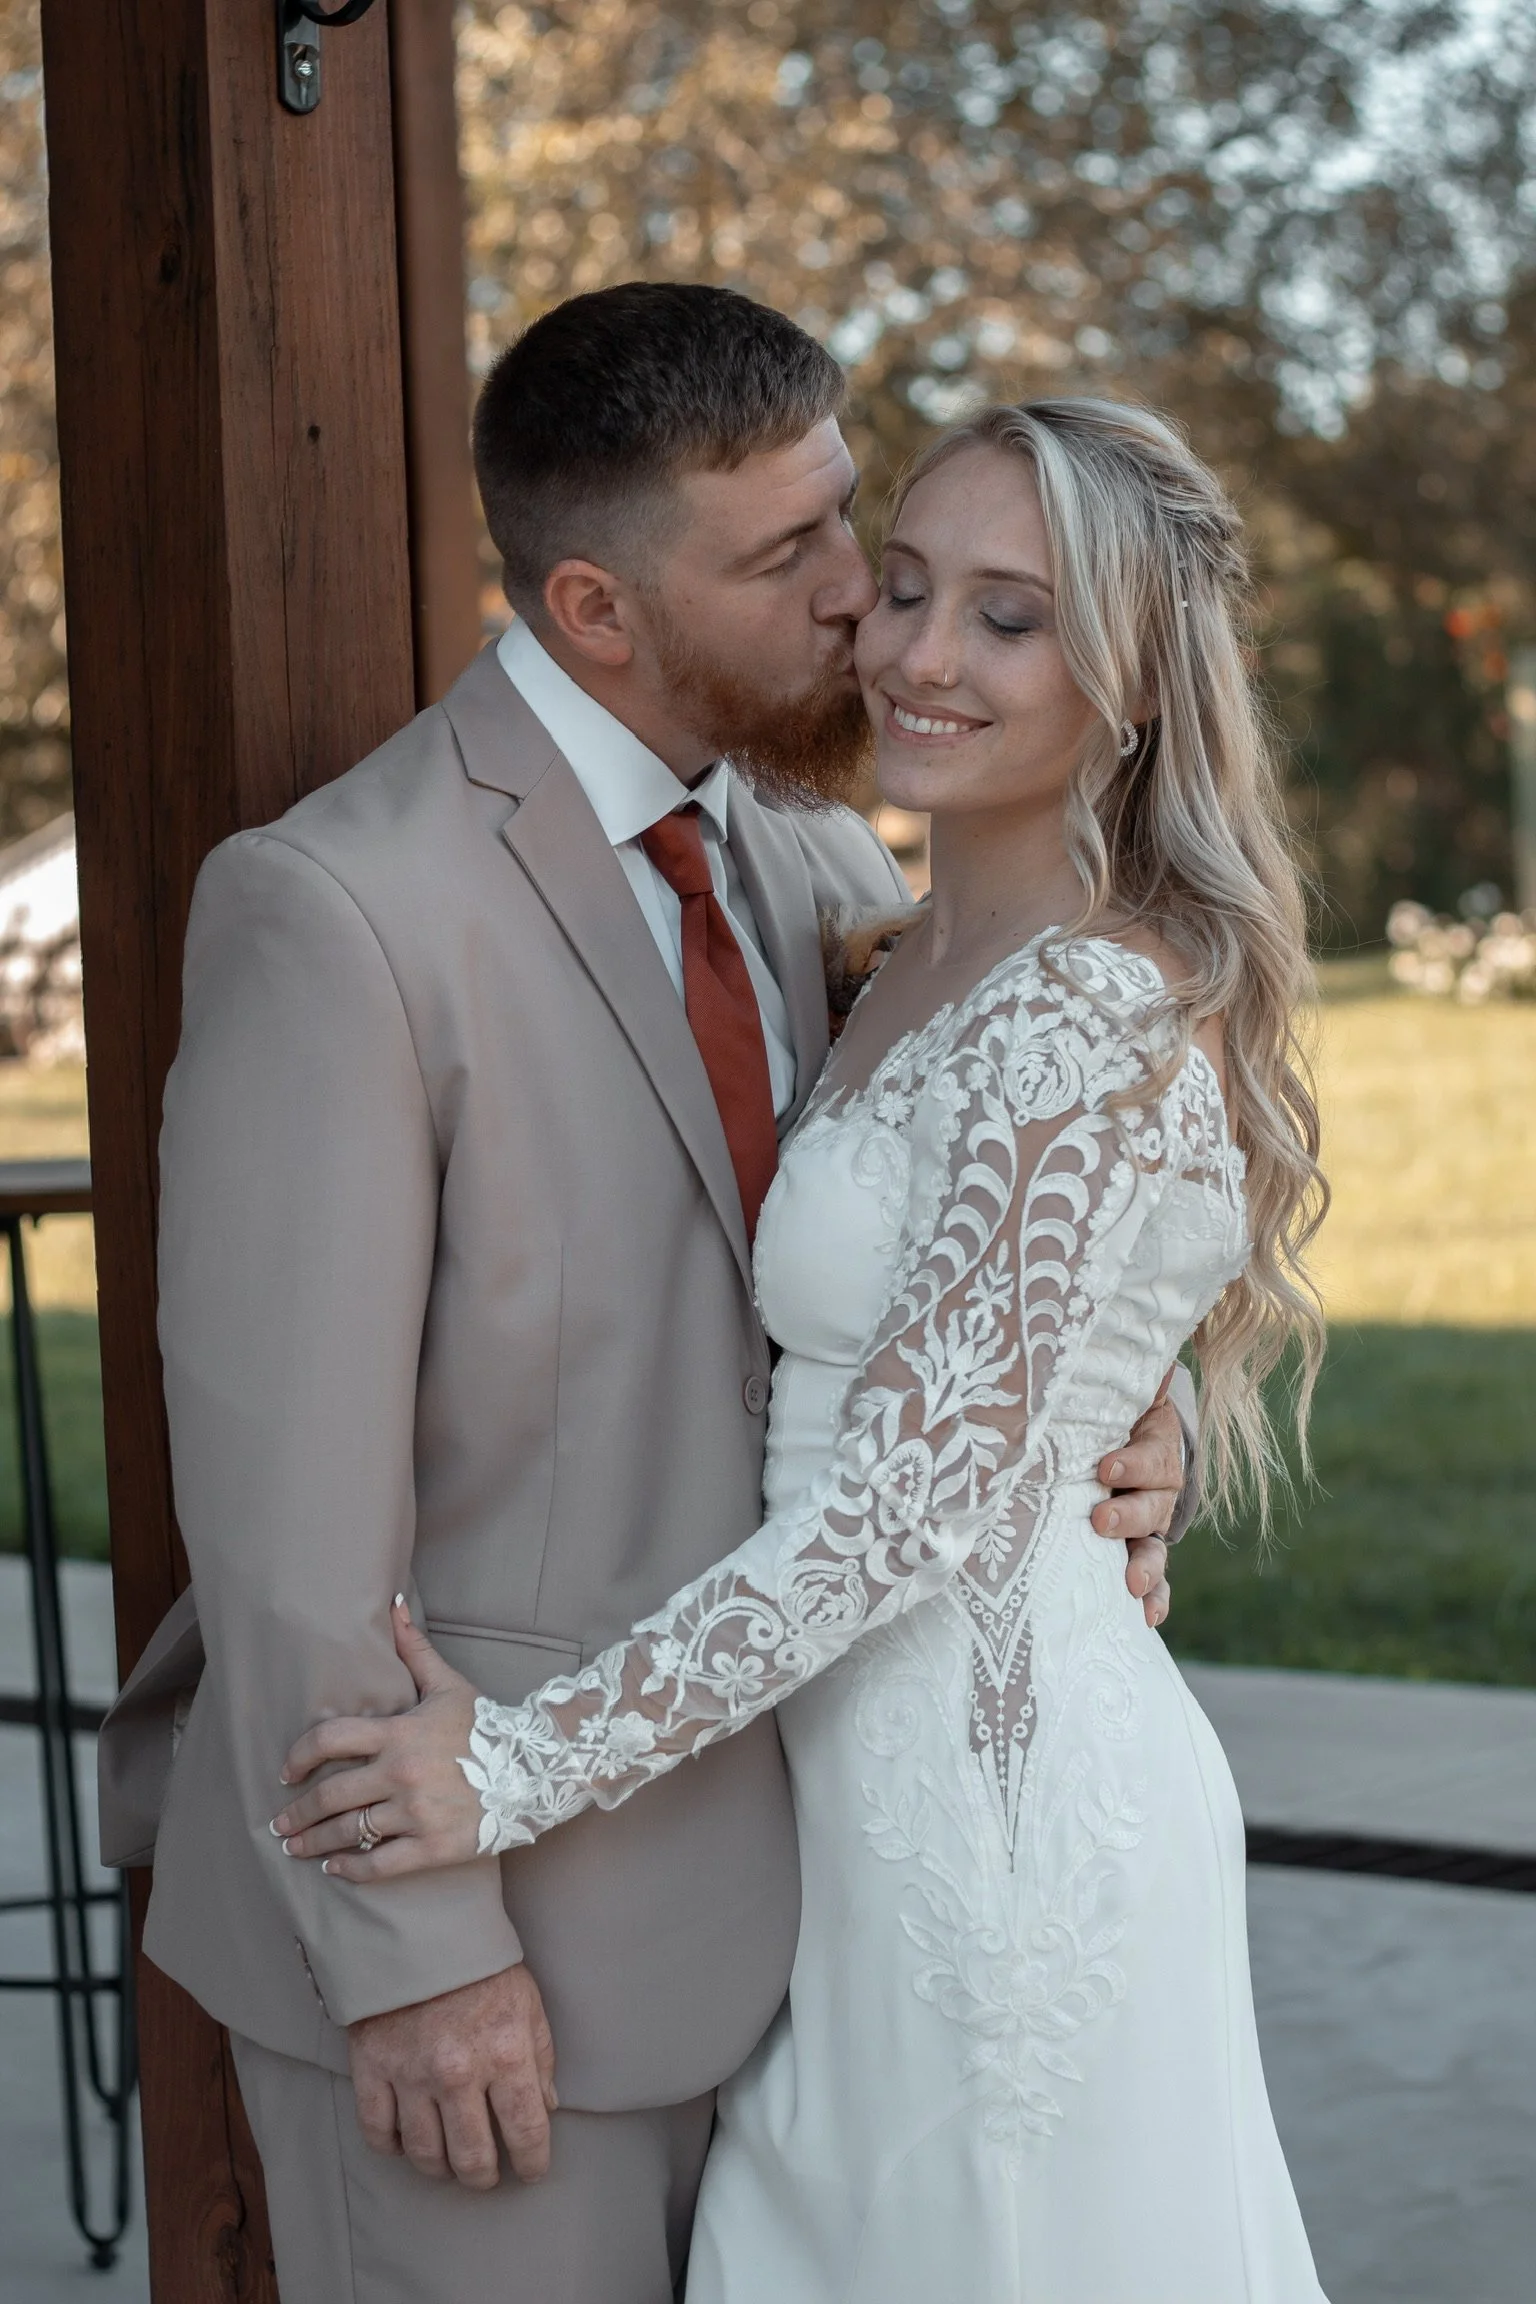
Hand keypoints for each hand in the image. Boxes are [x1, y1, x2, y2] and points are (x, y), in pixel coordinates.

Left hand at [271, 1601, 485, 1879]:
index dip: (299, 1756)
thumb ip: (414, 1649)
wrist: (536, 1769)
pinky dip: (351, 1870)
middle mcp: (401, 1773)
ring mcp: (416, 1812)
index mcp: (399, 1733)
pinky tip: (336, 1869)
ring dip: (315, 1844)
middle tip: (280, 1825)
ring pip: (349, 1833)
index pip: (330, 1739)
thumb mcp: (448, 1685)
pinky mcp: (433, 1846)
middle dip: (298, 1813)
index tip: (286, 1772)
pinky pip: (379, 1864)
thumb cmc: (488, 1726)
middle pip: (330, 1795)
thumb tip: (392, 1604)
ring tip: (296, 1849)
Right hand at [349, 1963, 556, 2187]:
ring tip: (450, 2162)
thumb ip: (540, 2058)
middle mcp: (458, 2072)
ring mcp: (411, 2074)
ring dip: (442, 2168)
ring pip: (426, 2154)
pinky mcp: (372, 2069)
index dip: (533, 2161)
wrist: (418, 1928)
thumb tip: (547, 2108)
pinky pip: (378, 2133)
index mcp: (505, 2053)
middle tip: (487, 2174)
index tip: (533, 2169)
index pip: (526, 2130)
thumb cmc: (480, 1966)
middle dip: (485, 2176)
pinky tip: (408, 2140)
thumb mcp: (527, 2002)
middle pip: (473, 2157)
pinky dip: (394, 2147)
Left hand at [1092, 1383, 1186, 1629]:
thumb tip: (1119, 1346)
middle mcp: (1158, 1488)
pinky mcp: (1141, 1550)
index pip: (1152, 1455)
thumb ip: (1120, 1378)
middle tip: (1101, 1520)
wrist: (1125, 1439)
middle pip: (1153, 1503)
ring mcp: (1152, 1524)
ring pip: (1156, 1545)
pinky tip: (1148, 1617)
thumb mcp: (1117, 1395)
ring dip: (1145, 1565)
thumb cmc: (1109, 1415)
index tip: (1105, 1466)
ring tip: (1130, 1583)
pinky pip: (1154, 1577)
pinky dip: (1155, 1597)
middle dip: (1129, 1515)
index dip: (1133, 1463)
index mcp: (1155, 1447)